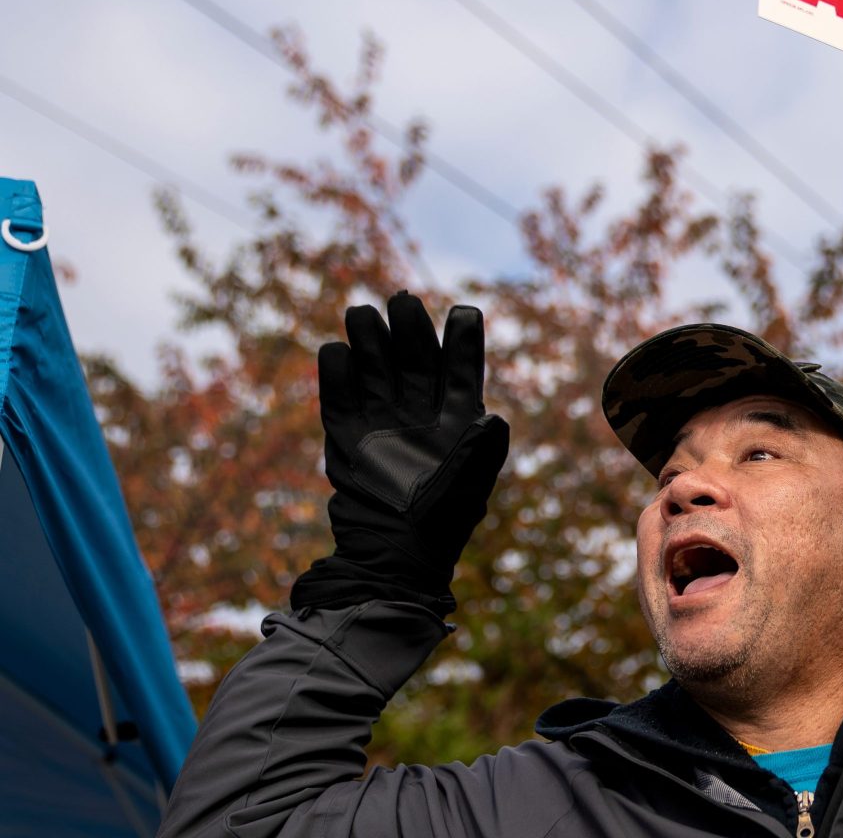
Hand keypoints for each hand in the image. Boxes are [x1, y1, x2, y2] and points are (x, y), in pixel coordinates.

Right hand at [291, 292, 509, 616]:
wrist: (393, 554)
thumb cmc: (442, 521)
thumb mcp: (471, 485)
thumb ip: (483, 449)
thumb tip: (495, 415)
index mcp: (457, 419)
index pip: (460, 368)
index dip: (463, 340)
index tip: (464, 312)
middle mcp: (420, 413)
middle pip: (414, 359)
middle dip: (410, 329)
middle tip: (404, 300)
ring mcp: (382, 422)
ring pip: (375, 369)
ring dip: (369, 340)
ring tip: (362, 313)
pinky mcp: (347, 436)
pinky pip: (339, 397)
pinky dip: (335, 374)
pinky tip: (335, 352)